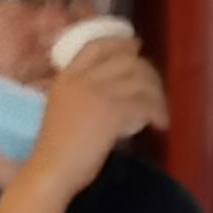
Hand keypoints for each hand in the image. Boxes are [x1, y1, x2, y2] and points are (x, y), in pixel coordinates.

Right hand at [21, 32, 168, 192]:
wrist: (51, 169)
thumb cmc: (57, 149)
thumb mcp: (64, 109)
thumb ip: (83, 95)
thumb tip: (114, 91)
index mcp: (66, 77)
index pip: (94, 46)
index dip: (118, 43)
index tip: (135, 47)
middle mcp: (80, 79)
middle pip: (124, 59)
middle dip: (147, 71)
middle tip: (156, 88)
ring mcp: (95, 92)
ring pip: (139, 80)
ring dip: (157, 95)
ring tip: (161, 112)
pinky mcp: (111, 111)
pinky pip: (144, 103)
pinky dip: (157, 113)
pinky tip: (160, 125)